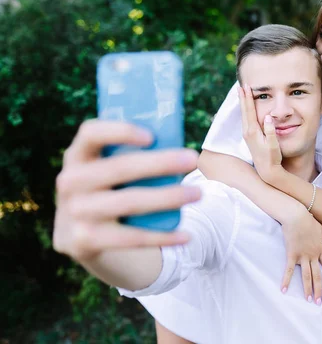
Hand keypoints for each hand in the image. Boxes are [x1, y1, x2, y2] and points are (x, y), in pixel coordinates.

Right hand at [53, 120, 200, 262]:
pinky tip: (186, 235)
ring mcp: (74, 213)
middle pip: (118, 168)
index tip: (152, 136)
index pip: (91, 133)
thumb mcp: (112, 171)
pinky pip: (130, 238)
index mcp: (78, 155)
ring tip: (198, 194)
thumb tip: (181, 150)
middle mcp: (70, 181)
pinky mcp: (83, 241)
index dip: (120, 131)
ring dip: (168, 197)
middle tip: (193, 159)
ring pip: (128, 202)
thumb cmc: (113, 190)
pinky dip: (162, 237)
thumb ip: (133, 155)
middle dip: (160, 163)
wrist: (86, 238)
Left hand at [239, 84, 281, 182]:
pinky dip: (245, 111)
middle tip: (240, 85)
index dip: (248, 98)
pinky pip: (245, 120)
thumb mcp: (274, 145)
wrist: (267, 170)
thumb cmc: (272, 157)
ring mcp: (247, 135)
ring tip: (242, 93)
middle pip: (244, 111)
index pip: (249, 111)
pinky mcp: (249, 137)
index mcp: (253, 132)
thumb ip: (271, 131)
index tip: (246, 87)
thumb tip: (269, 117)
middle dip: (243, 98)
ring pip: (244, 115)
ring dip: (243, 103)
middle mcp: (247, 132)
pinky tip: (246, 108)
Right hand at [280, 207, 321, 304]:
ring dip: (308, 289)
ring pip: (306, 276)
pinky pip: (290, 270)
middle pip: (317, 275)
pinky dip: (287, 280)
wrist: (296, 216)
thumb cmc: (307, 220)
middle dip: (319, 289)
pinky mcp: (292, 255)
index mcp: (320, 248)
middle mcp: (313, 255)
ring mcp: (302, 256)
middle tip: (319, 301)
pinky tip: (284, 290)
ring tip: (309, 300)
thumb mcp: (321, 229)